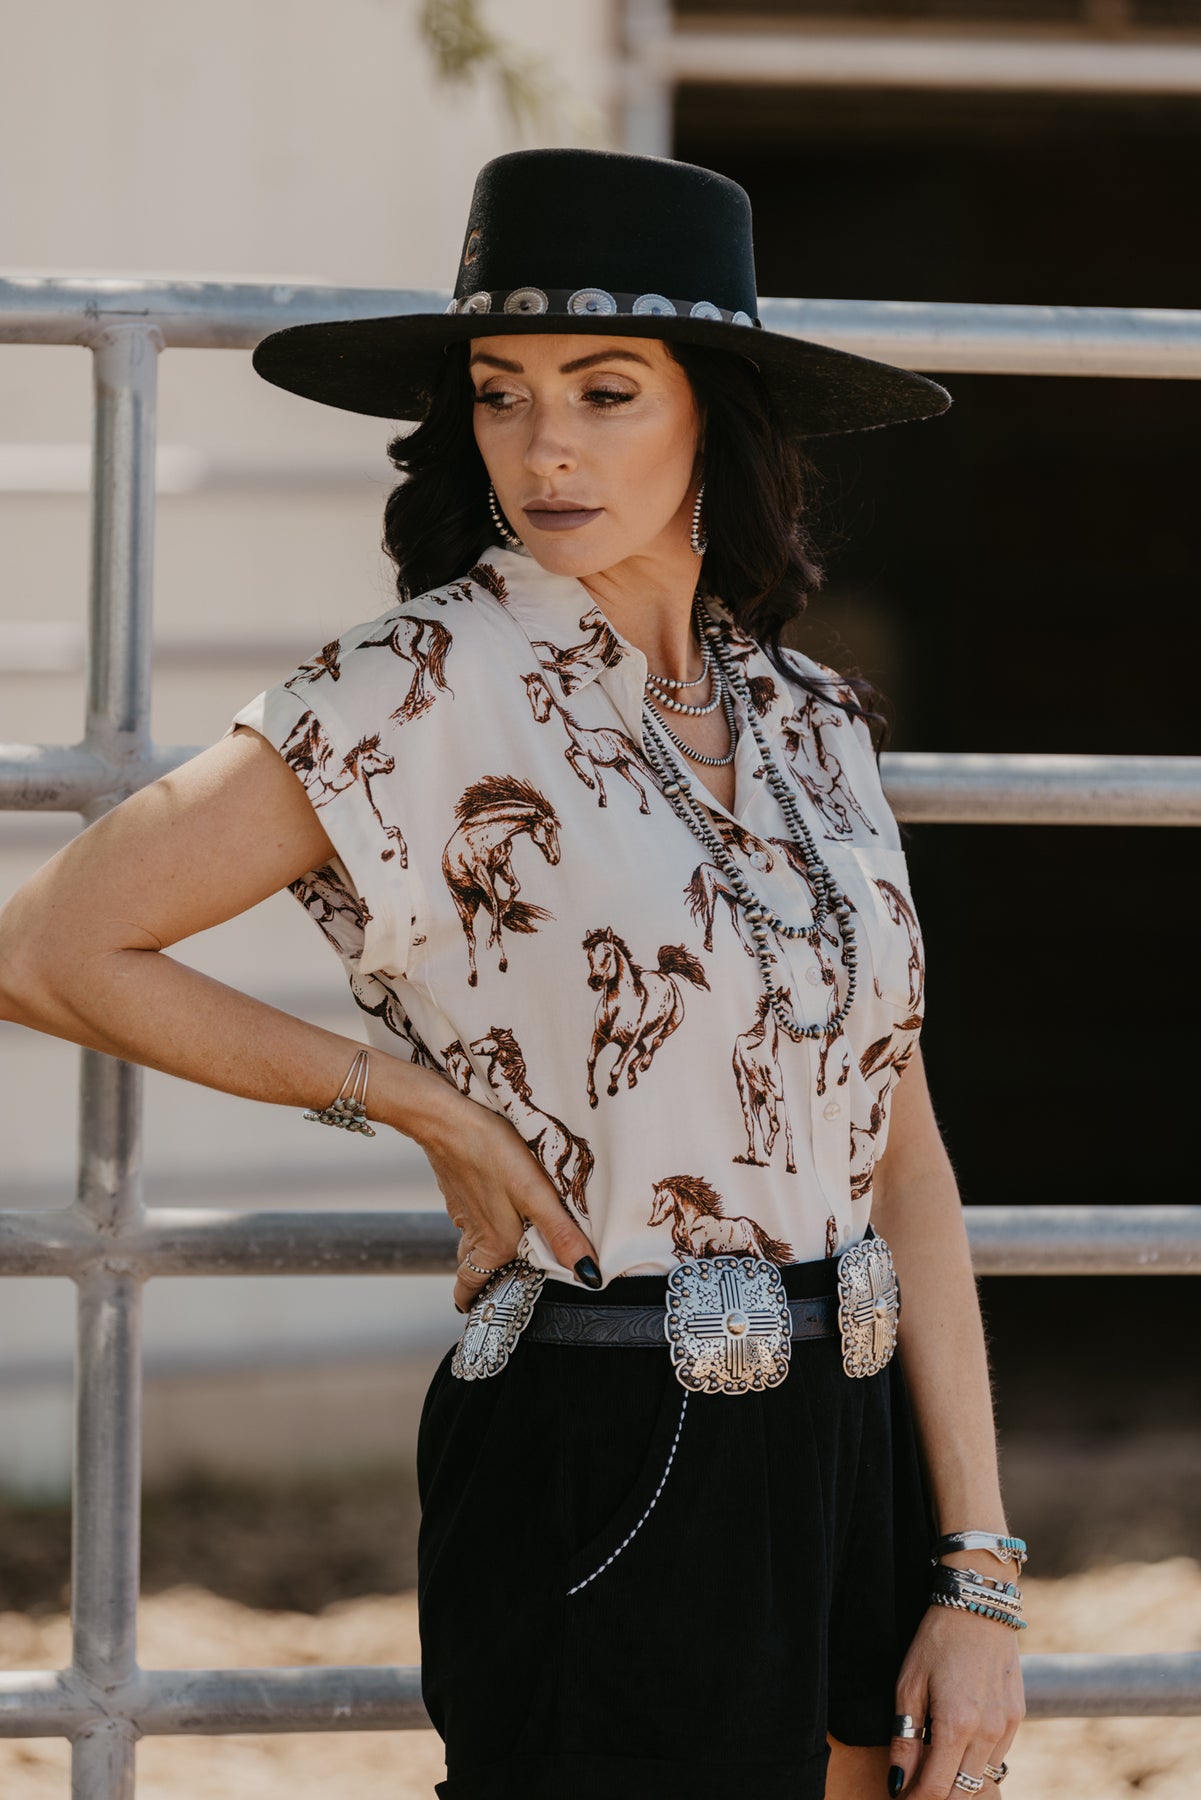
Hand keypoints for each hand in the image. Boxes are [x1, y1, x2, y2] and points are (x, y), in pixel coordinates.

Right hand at [413, 1077, 600, 1313]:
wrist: (447, 1118)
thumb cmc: (492, 1152)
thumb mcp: (536, 1194)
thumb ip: (562, 1236)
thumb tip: (590, 1277)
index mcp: (495, 1245)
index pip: (472, 1290)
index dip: (477, 1303)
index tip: (485, 1313)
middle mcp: (475, 1234)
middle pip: (472, 1271)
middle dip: (481, 1283)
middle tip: (496, 1288)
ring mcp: (463, 1211)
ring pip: (470, 1244)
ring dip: (482, 1253)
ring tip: (504, 1252)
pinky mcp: (457, 1189)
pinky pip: (469, 1217)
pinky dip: (480, 1221)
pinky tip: (496, 1203)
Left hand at [888, 1603, 1024, 1796]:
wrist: (979, 1604)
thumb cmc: (937, 1640)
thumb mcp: (909, 1684)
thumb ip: (905, 1739)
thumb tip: (898, 1783)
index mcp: (956, 1725)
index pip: (936, 1789)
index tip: (900, 1799)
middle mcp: (988, 1733)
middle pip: (961, 1793)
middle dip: (936, 1797)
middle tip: (914, 1788)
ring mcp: (1007, 1727)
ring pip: (981, 1779)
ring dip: (957, 1783)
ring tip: (933, 1768)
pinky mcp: (1017, 1717)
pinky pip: (996, 1758)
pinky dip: (976, 1764)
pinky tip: (958, 1749)